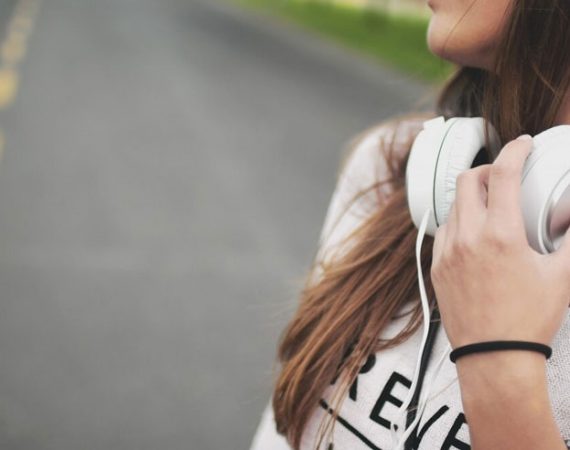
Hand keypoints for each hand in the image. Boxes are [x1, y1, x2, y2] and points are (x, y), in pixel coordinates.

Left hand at [431, 135, 569, 350]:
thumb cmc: (529, 319)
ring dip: (472, 196)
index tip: (523, 143)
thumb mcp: (562, 276)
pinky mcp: (436, 266)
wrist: (493, 356)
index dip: (514, 150)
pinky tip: (475, 233)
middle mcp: (468, 237)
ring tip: (492, 206)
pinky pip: (445, 230)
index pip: (502, 174)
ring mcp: (447, 252)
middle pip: (468, 180)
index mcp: (501, 234)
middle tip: (505, 175)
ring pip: (454, 205)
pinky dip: (460, 221)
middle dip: (487, 168)